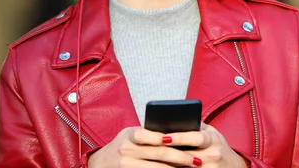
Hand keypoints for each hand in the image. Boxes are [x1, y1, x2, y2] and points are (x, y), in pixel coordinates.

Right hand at [87, 126, 204, 167]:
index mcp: (130, 135)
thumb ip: (148, 134)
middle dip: (182, 158)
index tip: (187, 142)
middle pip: (160, 154)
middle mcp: (127, 150)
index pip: (151, 135)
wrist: (99, 164)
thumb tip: (176, 134)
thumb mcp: (130, 135)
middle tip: (198, 161)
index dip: (170, 139)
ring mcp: (127, 165)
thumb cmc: (122, 145)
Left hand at [163, 124, 247, 167]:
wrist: (234, 166)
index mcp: (214, 139)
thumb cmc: (217, 145)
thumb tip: (173, 119)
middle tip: (152, 150)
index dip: (180, 138)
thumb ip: (196, 126)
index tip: (164, 137)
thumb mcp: (211, 132)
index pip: (196, 137)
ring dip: (170, 165)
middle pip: (188, 156)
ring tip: (155, 161)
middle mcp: (214, 155)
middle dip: (169, 153)